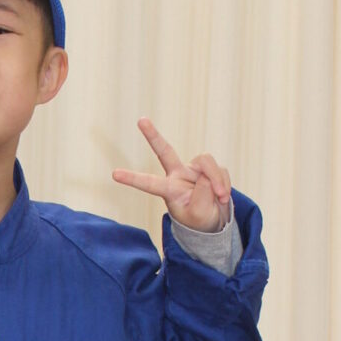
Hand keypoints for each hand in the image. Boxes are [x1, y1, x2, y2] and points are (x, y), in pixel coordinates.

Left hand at [112, 119, 231, 231]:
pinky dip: (224, 183)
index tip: (115, 174)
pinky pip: (220, 170)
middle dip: (153, 136)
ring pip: (207, 163)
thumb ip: (202, 196)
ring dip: (217, 181)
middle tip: (140, 120)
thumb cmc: (201, 220)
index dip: (133, 179)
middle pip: (165, 151)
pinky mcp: (209, 167)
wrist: (216, 220)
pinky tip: (222, 196)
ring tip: (220, 198)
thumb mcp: (199, 215)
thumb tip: (206, 175)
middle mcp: (178, 175)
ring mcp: (194, 169)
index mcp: (169, 190)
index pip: (150, 183)